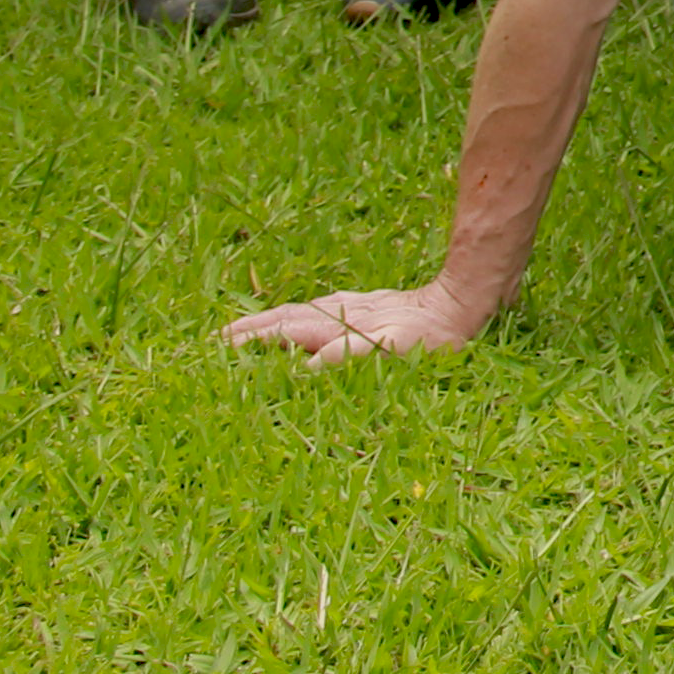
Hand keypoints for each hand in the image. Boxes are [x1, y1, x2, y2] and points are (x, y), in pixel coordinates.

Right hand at [223, 279, 485, 359]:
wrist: (461, 303)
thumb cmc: (429, 334)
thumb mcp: (391, 349)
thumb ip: (346, 356)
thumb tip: (303, 370)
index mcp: (334, 325)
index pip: (279, 334)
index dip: (248, 343)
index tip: (216, 352)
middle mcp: (336, 313)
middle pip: (280, 321)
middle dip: (246, 331)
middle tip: (211, 344)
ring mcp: (350, 308)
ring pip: (296, 314)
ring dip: (265, 323)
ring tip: (237, 334)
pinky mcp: (365, 307)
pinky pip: (317, 312)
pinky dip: (294, 318)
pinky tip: (291, 324)